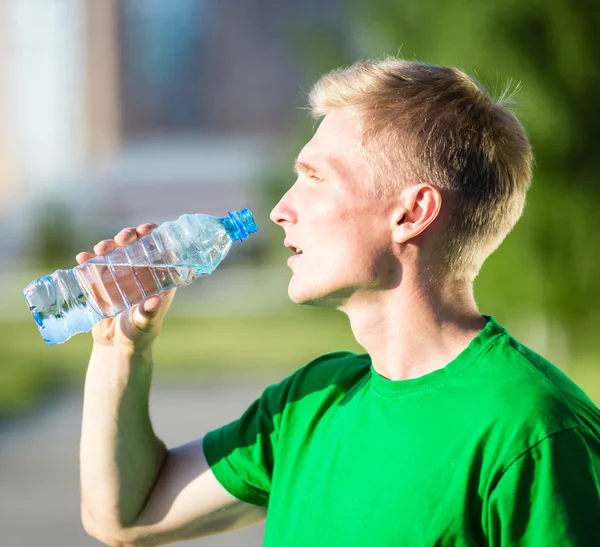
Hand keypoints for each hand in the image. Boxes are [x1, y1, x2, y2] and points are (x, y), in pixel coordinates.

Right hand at [75, 223, 175, 350]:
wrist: (116, 346)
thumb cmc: (139, 334)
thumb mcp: (145, 323)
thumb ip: (149, 313)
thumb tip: (155, 301)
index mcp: (158, 277)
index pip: (160, 250)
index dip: (155, 236)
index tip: (146, 230)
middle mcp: (140, 272)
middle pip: (136, 245)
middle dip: (129, 236)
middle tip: (122, 239)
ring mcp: (120, 274)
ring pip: (115, 251)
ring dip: (108, 245)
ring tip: (100, 249)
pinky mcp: (102, 281)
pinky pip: (95, 265)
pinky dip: (88, 259)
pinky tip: (82, 258)